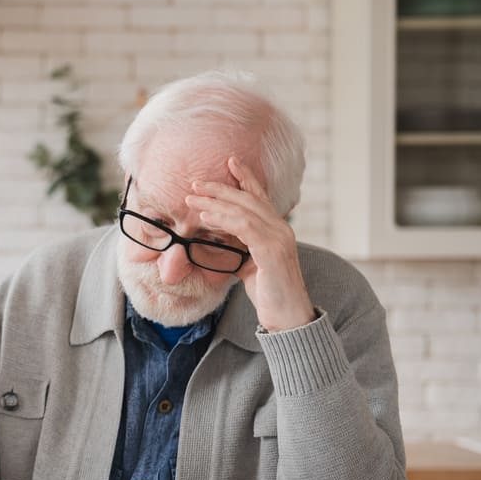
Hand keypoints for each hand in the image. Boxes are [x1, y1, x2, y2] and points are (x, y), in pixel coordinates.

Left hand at [187, 157, 315, 331]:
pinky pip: (244, 228)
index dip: (245, 178)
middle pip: (248, 199)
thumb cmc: (269, 293)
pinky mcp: (272, 251)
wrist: (288, 317)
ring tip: (192, 199)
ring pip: (244, 210)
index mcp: (277, 229)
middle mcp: (281, 228)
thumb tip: (215, 238)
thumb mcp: (249, 265)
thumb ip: (237, 248)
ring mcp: (279, 238)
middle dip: (221, 188)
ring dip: (215, 202)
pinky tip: (206, 217)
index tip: (229, 162)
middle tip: (196, 182)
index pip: (260, 197)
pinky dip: (223, 220)